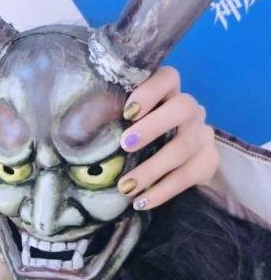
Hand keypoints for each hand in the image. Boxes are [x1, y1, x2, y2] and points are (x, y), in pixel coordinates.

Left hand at [116, 66, 219, 209]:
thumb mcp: (125, 126)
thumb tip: (70, 129)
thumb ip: (109, 119)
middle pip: (183, 108)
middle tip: (124, 146)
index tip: (127, 112)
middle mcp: (191, 110)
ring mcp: (202, 135)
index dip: (150, 91)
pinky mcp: (208, 161)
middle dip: (152, 127)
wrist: (175, 166)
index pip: (168, 77)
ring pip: (184, 147)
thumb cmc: (137, 140)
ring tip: (126, 187)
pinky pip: (189, 177)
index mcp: (168, 93)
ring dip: (152, 169)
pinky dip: (163, 191)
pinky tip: (142, 202)